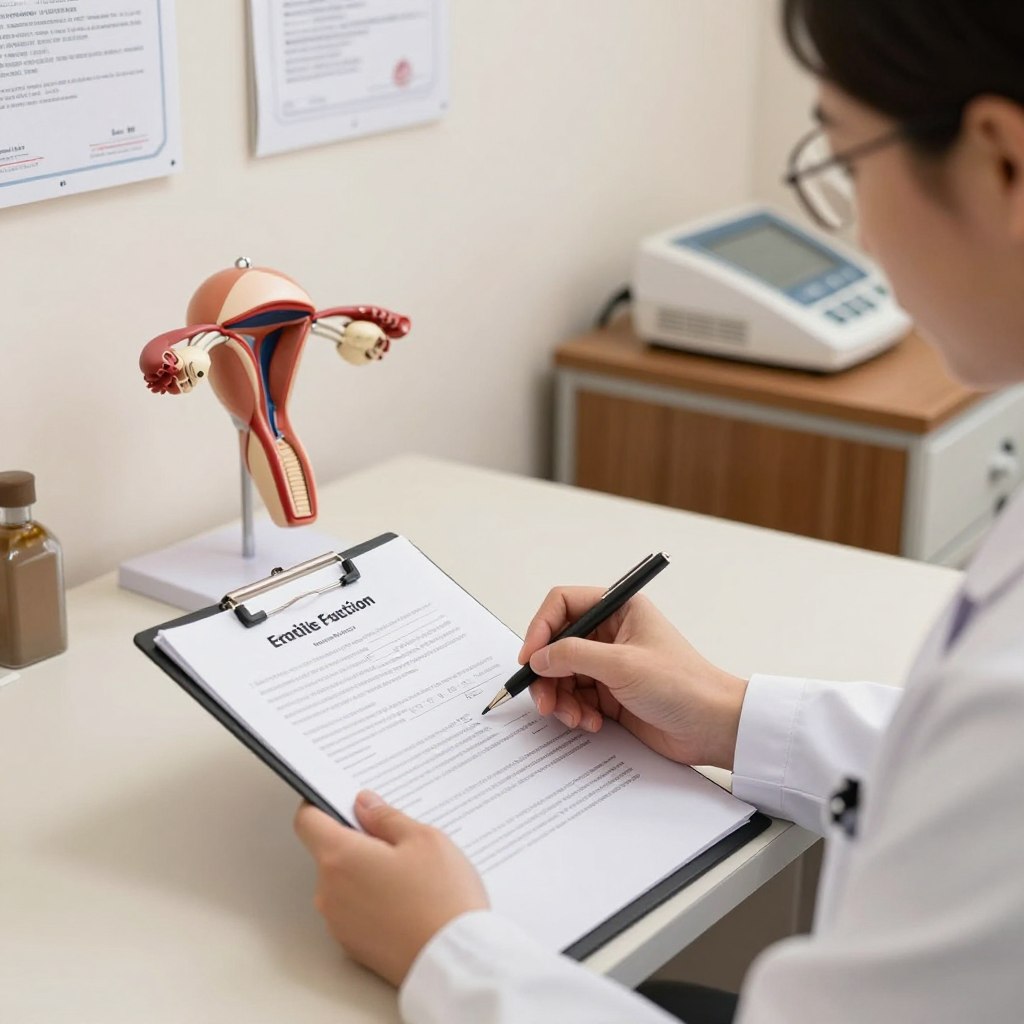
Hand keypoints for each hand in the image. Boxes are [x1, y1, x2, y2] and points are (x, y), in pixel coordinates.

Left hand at [294, 791, 488, 987]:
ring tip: (411, 876)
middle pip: (329, 853)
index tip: (340, 799)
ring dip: (366, 873)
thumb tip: (364, 804)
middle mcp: (329, 892)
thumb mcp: (424, 840)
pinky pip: (355, 910)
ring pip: (344, 883)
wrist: (453, 962)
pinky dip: (373, 901)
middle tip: (398, 840)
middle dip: (357, 842)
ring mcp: (339, 924)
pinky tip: (408, 902)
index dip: (320, 804)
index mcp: (340, 858)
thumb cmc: (441, 899)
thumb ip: (387, 818)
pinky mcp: (353, 947)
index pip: (308, 821)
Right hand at [520, 589, 747, 769]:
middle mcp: (611, 633)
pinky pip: (575, 698)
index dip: (540, 628)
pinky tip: (592, 723)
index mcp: (619, 609)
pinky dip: (575, 712)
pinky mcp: (610, 693)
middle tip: (544, 700)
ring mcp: (609, 664)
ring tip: (574, 718)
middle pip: (557, 644)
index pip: (563, 605)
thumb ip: (573, 656)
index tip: (530, 657)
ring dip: (560, 698)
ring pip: (562, 675)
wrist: (714, 727)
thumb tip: (538, 657)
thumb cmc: (684, 685)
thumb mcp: (623, 664)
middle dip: (547, 674)